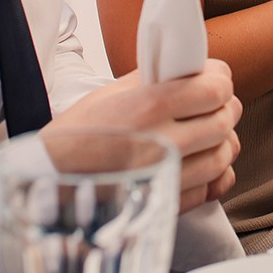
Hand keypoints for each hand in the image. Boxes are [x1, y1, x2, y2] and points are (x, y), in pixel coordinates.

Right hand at [49, 61, 241, 210]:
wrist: (49, 184)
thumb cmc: (74, 137)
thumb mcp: (109, 94)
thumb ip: (153, 79)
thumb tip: (188, 69)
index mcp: (149, 106)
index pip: (214, 88)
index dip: (219, 80)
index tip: (213, 79)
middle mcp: (163, 143)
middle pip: (224, 120)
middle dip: (224, 108)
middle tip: (212, 105)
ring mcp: (168, 177)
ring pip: (223, 155)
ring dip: (222, 141)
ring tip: (207, 133)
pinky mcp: (168, 203)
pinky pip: (213, 187)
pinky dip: (216, 173)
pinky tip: (203, 162)